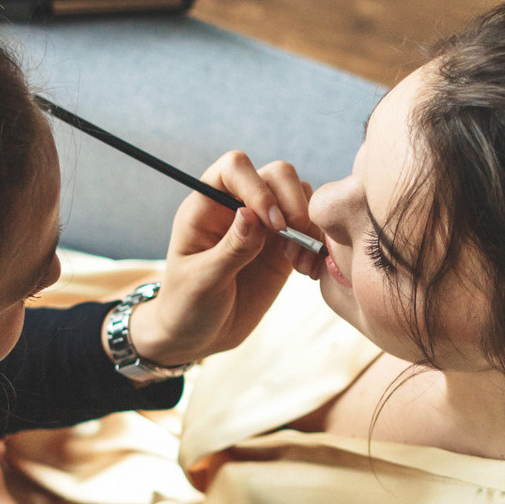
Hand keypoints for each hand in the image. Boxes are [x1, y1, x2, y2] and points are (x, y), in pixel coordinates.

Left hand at [125, 153, 318, 367]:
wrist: (198, 336)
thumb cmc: (187, 306)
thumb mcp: (203, 281)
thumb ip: (230, 249)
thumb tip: (251, 214)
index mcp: (207, 205)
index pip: (235, 167)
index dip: (257, 187)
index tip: (271, 224)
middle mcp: (237, 205)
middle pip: (276, 174)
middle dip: (292, 202)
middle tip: (295, 239)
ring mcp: (263, 224)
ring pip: (299, 196)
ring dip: (309, 224)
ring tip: (300, 261)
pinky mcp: (282, 247)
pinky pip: (310, 229)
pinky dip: (318, 245)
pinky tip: (308, 270)